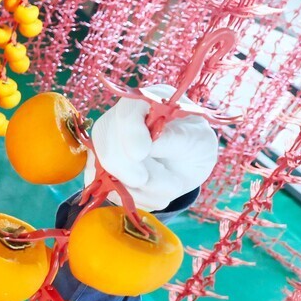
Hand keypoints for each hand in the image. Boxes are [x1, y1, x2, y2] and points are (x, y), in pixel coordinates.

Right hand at [83, 84, 219, 211]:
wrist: (188, 167)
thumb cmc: (196, 146)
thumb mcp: (198, 140)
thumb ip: (177, 139)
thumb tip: (151, 146)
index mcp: (146, 103)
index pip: (127, 111)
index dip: (130, 132)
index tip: (140, 154)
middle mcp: (120, 122)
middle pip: (105, 141)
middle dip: (124, 166)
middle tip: (144, 180)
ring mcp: (108, 147)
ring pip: (102, 167)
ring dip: (135, 187)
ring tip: (167, 187)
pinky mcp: (105, 172)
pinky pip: (108, 189)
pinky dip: (133, 197)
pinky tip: (155, 194)